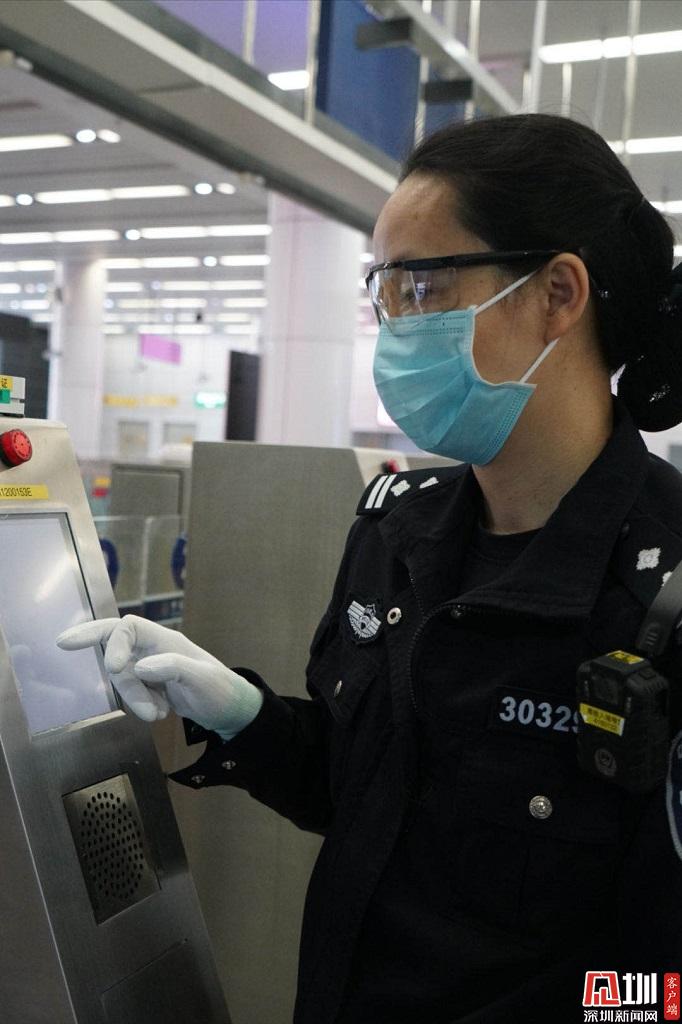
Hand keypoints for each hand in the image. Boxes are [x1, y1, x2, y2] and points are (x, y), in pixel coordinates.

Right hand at [56, 615, 262, 735]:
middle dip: (92, 642)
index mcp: (165, 640)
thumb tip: (140, 666)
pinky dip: (141, 705)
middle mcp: (153, 649)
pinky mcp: (149, 686)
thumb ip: (173, 669)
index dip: (111, 640)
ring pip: (123, 677)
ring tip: (157, 714)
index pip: (128, 627)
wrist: (231, 711)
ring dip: (134, 697)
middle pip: (115, 644)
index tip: (111, 667)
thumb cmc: (221, 690)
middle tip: (63, 643)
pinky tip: (161, 712)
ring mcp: (150, 668)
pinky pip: (132, 692)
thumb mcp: (202, 680)